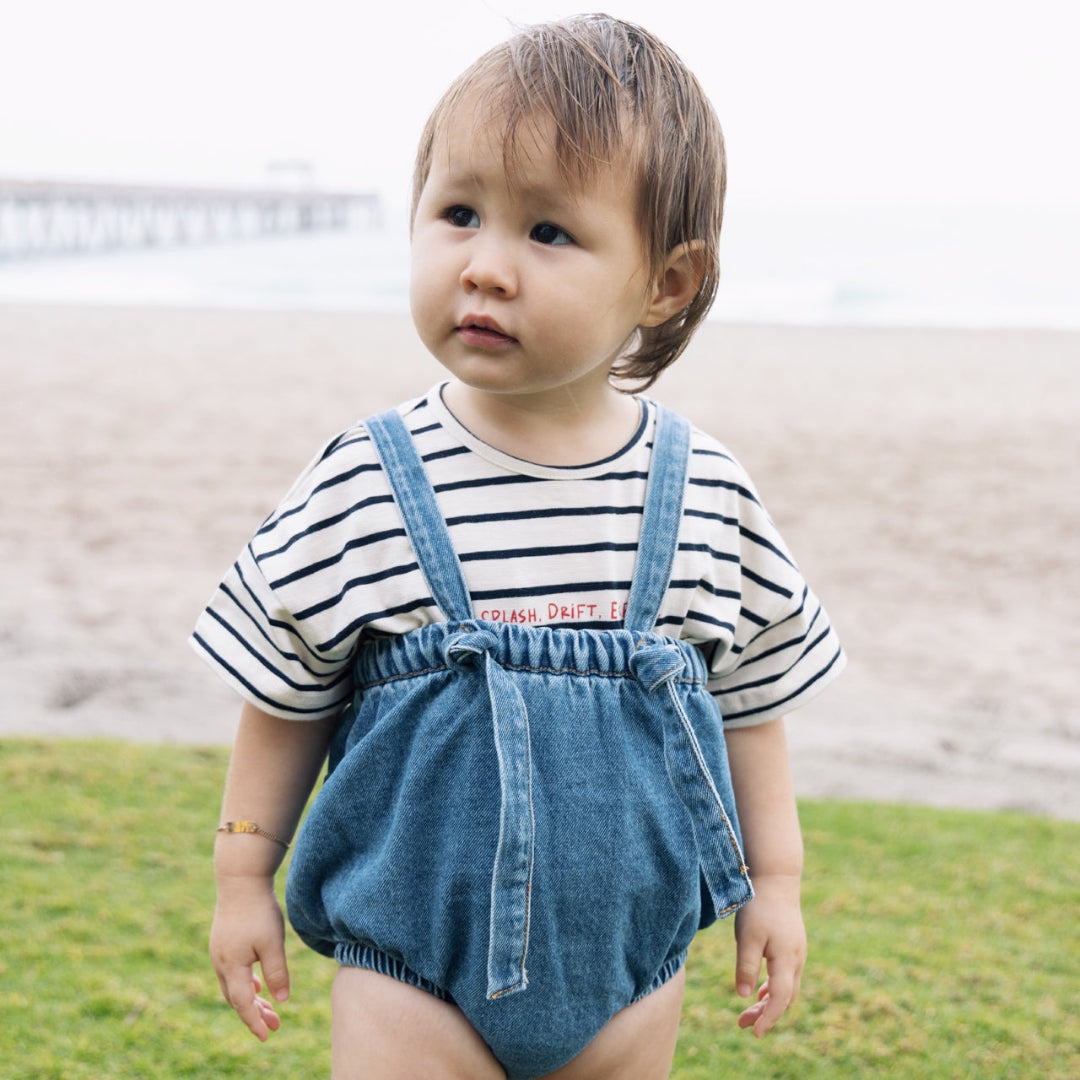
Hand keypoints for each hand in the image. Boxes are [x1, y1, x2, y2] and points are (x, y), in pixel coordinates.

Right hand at [209, 875, 290, 1040]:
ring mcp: (219, 952)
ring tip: (268, 1010)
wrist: (240, 879)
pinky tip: (257, 984)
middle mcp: (220, 962)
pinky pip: (231, 972)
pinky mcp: (222, 941)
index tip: (267, 1036)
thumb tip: (282, 1001)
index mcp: (231, 966)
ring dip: (250, 999)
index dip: (254, 1022)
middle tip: (274, 1026)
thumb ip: (277, 972)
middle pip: (236, 998)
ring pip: (232, 985)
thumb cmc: (259, 911)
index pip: (242, 1004)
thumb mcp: (273, 943)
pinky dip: (244, 983)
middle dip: (254, 1014)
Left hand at [733, 873, 805, 1037]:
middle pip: (784, 998)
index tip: (754, 1032)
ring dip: (769, 1002)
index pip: (780, 999)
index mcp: (787, 959)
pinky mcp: (792, 945)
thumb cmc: (759, 906)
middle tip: (742, 1024)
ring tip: (748, 1013)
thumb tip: (744, 996)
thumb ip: (746, 966)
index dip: (768, 1018)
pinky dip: (774, 988)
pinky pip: (787, 976)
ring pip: (787, 988)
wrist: (777, 879)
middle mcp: (796, 959)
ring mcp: (797, 952)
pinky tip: (760, 991)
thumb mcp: (748, 936)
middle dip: (765, 1014)